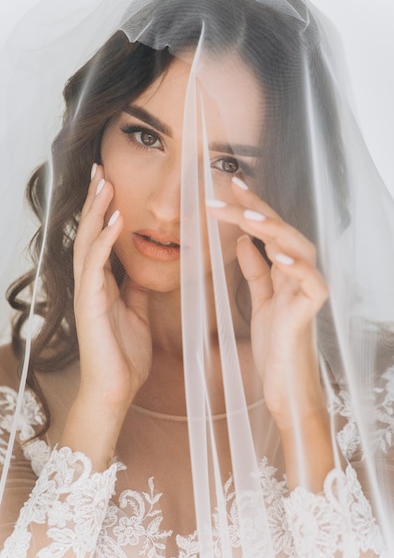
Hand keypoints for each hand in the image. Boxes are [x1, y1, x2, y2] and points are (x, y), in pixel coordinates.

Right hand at [73, 164, 151, 411]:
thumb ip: (136, 286)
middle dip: (95, 200)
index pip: (99, 237)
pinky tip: (114, 221)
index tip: (110, 181)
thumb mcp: (137, 311)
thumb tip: (143, 265)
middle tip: (100, 168)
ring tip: (104, 183)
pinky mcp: (89, 304)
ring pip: (87, 241)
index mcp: (102, 282)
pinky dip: (104, 241)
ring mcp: (87, 291)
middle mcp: (91, 281)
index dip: (103, 209)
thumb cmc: (125, 354)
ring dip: (96, 211)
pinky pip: (96, 266)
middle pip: (88, 231)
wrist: (116, 388)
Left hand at [206, 177, 327, 429]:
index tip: (230, 187)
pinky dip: (297, 268)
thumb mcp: (260, 301)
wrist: (285, 385)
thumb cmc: (275, 344)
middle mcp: (299, 275)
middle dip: (257, 210)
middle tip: (231, 190)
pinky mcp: (309, 313)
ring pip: (299, 250)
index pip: (269, 231)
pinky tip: (279, 255)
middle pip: (281, 233)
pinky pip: (311, 284)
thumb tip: (243, 242)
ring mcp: (306, 292)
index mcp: (285, 271)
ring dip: (275, 231)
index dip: (251, 208)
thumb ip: (256, 272)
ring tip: (249, 217)